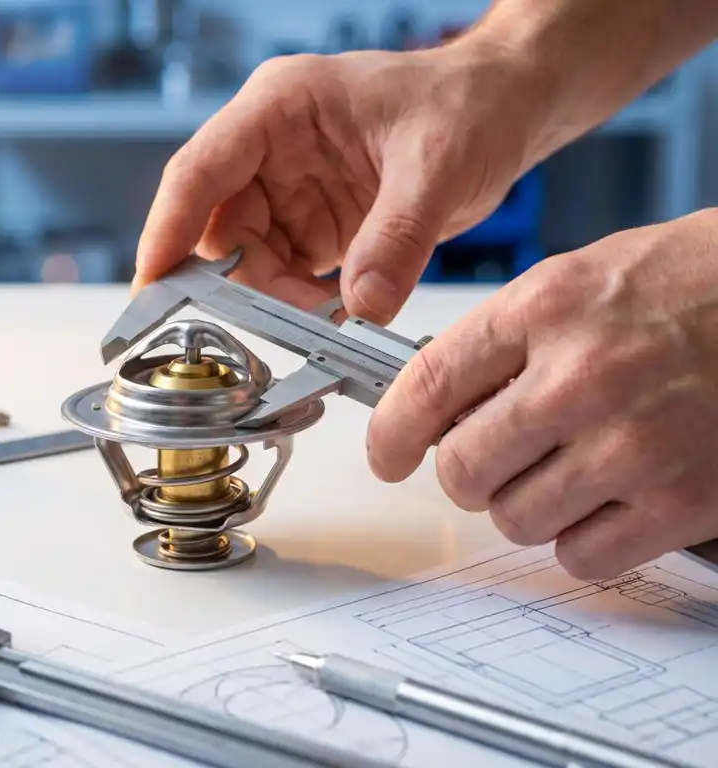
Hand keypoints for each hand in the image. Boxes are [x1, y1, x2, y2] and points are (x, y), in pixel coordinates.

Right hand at [133, 42, 544, 322]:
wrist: (504, 110)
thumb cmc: (467, 103)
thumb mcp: (437, 164)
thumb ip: (397, 238)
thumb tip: (363, 308)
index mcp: (280, 108)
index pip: (200, 172)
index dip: (167, 230)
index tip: (151, 285)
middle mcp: (272, 149)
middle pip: (219, 229)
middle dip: (236, 284)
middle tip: (269, 327)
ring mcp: (290, 190)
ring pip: (250, 261)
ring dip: (274, 300)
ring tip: (323, 319)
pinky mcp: (314, 225)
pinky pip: (288, 276)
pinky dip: (303, 304)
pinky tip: (334, 314)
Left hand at [367, 208, 717, 578]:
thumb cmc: (689, 285)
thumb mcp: (577, 282)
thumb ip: (502, 342)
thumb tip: (434, 405)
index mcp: (546, 309)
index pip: (427, 385)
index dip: (391, 432)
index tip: (386, 455)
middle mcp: (581, 378)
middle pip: (461, 470)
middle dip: (467, 472)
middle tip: (495, 457)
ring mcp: (631, 445)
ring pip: (514, 519)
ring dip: (527, 504)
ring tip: (567, 468)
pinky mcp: (680, 502)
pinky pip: (581, 556)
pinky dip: (582, 538)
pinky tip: (607, 500)